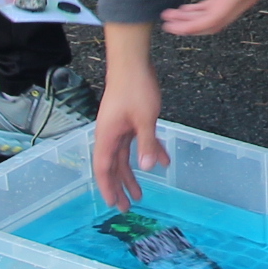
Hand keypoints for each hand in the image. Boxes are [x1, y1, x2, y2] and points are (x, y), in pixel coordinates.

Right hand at [92, 42, 168, 209]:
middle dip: (120, 187)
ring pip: (125, 156)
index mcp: (108, 136)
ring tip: (140, 193)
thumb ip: (148, 143)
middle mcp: (110, 134)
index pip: (104, 168)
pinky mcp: (129, 120)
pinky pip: (137, 142)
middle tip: (126, 207)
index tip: (114, 204)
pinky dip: (148, 151)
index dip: (108, 187)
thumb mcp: (145, 118)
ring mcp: (119, 127)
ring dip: (132, 174)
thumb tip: (148, 166)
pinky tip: (163, 160)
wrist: (132, 61)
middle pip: (113, 166)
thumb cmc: (135, 87)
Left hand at [157, 0, 267, 36]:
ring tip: (175, 14)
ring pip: (220, 18)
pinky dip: (208, 10)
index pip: (211, 19)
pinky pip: (225, 8)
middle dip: (190, 25)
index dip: (188, 26)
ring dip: (198, 18)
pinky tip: (191, 8)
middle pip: (216, 23)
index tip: (168, 24)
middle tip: (167, 21)